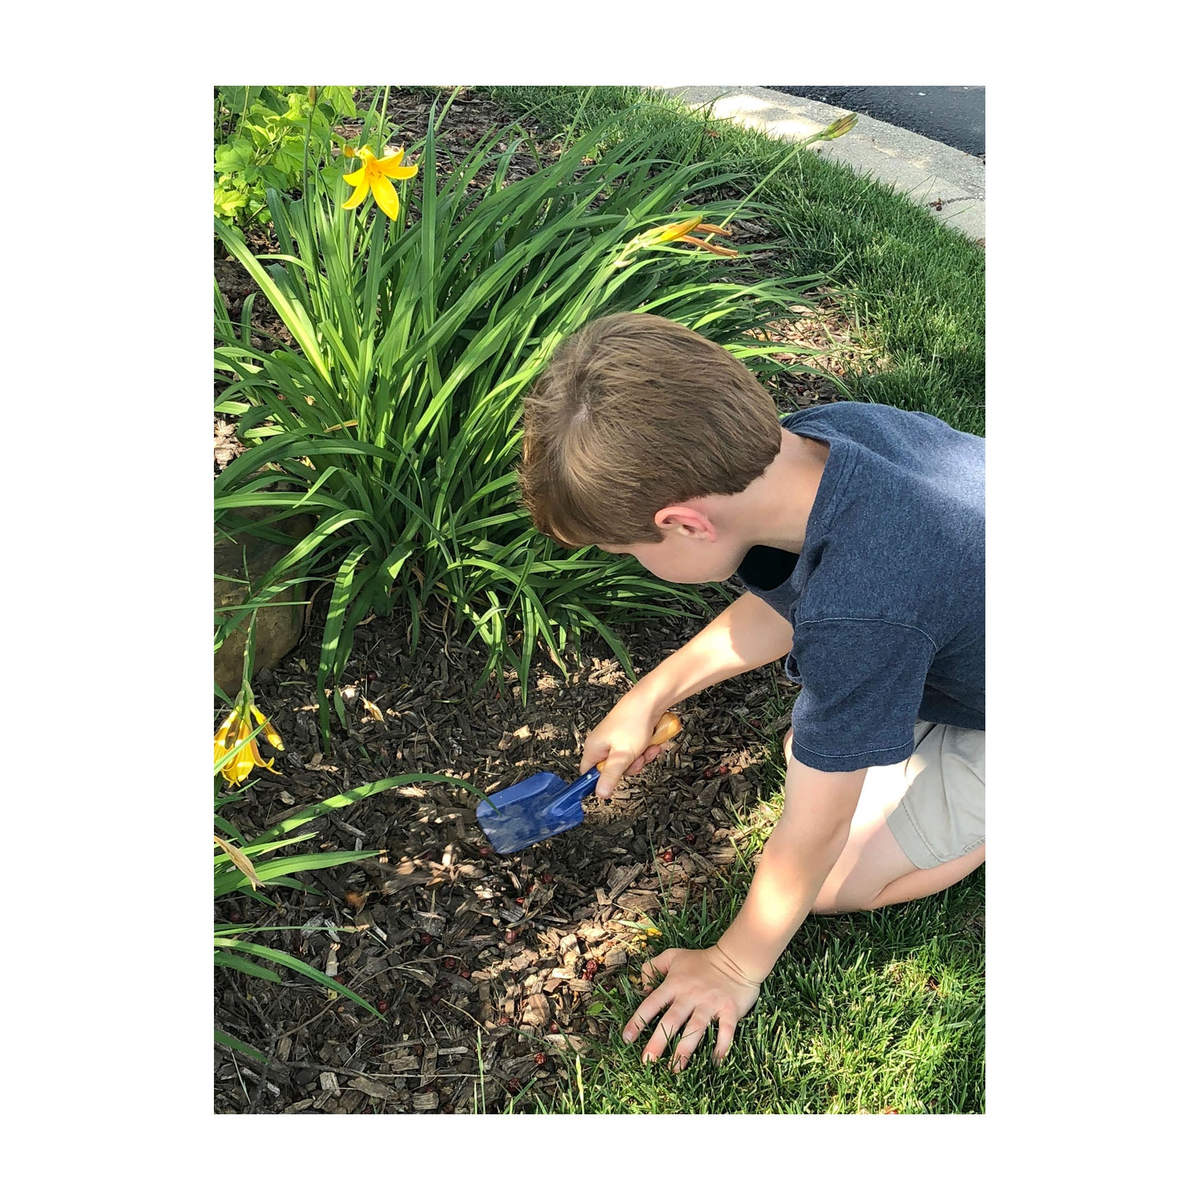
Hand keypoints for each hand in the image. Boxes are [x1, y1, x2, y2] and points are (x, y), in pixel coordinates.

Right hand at [581, 697, 665, 798]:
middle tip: (636, 759)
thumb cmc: (633, 721)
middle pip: (613, 769)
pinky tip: (651, 742)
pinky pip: (637, 751)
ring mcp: (617, 739)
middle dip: (630, 767)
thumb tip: (600, 794)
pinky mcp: (630, 735)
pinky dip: (646, 748)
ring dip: (641, 757)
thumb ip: (610, 776)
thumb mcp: (622, 756)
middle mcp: (603, 743)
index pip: (588, 773)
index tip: (612, 783)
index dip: (600, 781)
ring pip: (628, 761)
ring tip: (647, 747)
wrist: (651, 700)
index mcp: (594, 747)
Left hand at [622, 944, 760, 1071]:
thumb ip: (652, 967)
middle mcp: (690, 995)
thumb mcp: (673, 956)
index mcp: (674, 984)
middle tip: (647, 1062)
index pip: (651, 1004)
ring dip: (684, 1050)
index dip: (638, 1021)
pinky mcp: (730, 1010)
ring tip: (675, 1069)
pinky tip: (715, 1063)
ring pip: (695, 1029)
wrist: (736, 958)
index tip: (627, 1039)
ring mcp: (710, 1004)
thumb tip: (642, 988)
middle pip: (671, 1020)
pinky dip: (721, 1047)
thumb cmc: (702, 960)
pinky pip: (725, 1032)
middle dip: (658, 1042)